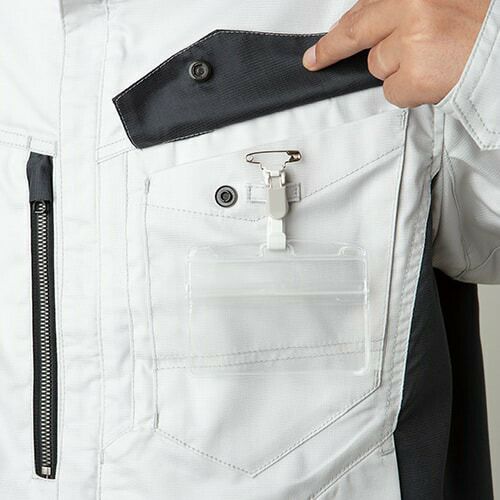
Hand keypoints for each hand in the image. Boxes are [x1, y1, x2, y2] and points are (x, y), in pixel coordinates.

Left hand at [303, 0, 490, 106]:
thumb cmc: (481, 24)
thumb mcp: (442, 3)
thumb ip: (405, 10)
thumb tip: (372, 21)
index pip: (363, 9)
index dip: (340, 28)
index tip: (317, 45)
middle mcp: (412, 13)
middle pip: (358, 35)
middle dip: (332, 49)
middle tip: (316, 58)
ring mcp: (411, 46)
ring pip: (379, 66)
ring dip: (396, 69)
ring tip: (431, 61)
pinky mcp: (414, 78)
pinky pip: (392, 91)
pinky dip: (407, 91)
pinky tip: (431, 79)